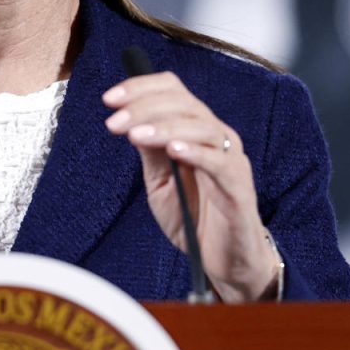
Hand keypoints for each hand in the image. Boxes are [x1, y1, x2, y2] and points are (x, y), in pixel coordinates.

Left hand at [103, 72, 279, 301]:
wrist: (225, 260)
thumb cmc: (194, 218)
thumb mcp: (160, 182)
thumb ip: (150, 152)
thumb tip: (127, 120)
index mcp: (196, 131)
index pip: (173, 92)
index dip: (141, 88)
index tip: (110, 99)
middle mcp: (217, 138)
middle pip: (184, 104)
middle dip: (144, 108)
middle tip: (114, 122)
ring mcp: (230, 160)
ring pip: (201, 127)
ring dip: (164, 128)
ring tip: (135, 135)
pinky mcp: (239, 187)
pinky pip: (220, 162)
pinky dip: (196, 152)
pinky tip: (173, 150)